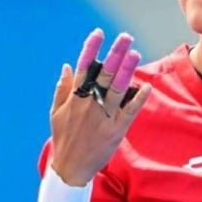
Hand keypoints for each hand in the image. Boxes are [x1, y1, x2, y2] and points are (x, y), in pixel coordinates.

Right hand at [49, 29, 150, 186]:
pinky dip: (138, 99)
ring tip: (135, 53)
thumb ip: (62, 88)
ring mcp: (104, 117)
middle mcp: (89, 104)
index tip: (99, 33)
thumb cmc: (63, 138)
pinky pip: (129, 111)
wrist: (70, 167)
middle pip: (104, 74)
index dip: (91, 49)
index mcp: (75, 98)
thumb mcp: (55, 112)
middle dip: (115, 54)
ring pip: (118, 89)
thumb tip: (68, 65)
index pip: (84, 67)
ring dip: (127, 70)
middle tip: (126, 37)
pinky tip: (146, 86)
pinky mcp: (116, 130)